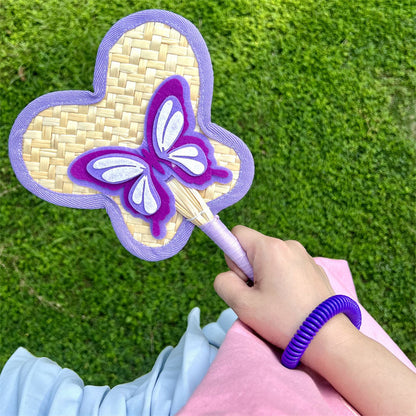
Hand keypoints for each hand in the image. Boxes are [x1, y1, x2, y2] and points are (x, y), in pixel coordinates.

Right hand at [214, 226, 415, 414]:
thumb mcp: (243, 305)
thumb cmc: (284, 320)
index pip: (237, 233)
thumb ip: (224, 283)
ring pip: (270, 259)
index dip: (232, 256)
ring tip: (277, 303)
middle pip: (254, 248)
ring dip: (265, 277)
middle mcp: (289, 245)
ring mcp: (304, 256)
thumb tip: (227, 275)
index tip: (242, 279)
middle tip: (259, 297)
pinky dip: (282, 280)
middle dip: (249, 270)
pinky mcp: (314, 268)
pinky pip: (287, 267)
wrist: (329, 338)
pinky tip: (292, 303)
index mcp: (270, 248)